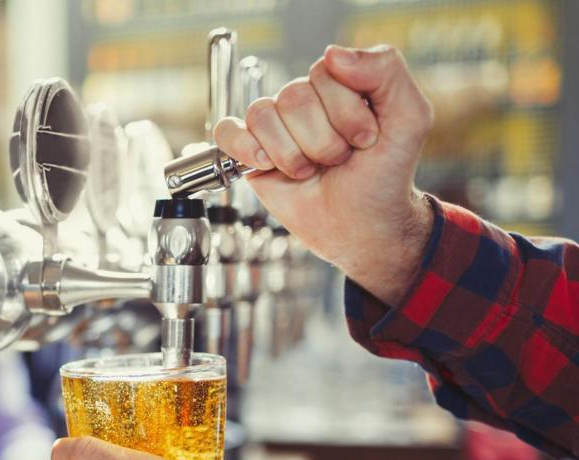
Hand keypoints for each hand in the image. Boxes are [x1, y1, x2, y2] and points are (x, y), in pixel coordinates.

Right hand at [214, 44, 434, 306]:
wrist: (361, 226)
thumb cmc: (383, 176)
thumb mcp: (409, 118)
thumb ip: (386, 71)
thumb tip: (332, 54)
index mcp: (341, 83)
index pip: (326, 72)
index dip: (345, 112)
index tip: (366, 140)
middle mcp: (305, 99)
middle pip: (293, 96)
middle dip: (321, 140)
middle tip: (337, 160)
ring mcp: (275, 124)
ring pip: (263, 115)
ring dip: (292, 154)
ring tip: (310, 170)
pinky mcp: (250, 150)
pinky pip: (228, 130)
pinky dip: (245, 148)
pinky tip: (266, 164)